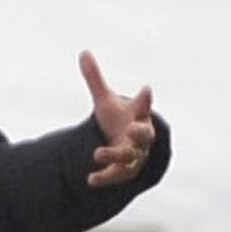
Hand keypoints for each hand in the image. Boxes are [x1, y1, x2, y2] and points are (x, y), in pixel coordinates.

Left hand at [82, 52, 157, 187]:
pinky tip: (90, 179)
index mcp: (137, 116)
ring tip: (97, 153)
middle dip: (140, 133)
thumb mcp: (105, 101)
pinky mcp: (125, 171)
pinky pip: (117, 175)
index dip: (145, 99)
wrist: (125, 145)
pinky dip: (105, 177)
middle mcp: (140, 136)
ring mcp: (134, 155)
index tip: (146, 89)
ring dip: (115, 156)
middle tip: (132, 129)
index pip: (144, 105)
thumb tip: (83, 52)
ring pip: (130, 157)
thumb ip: (95, 80)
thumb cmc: (118, 120)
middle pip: (145, 135)